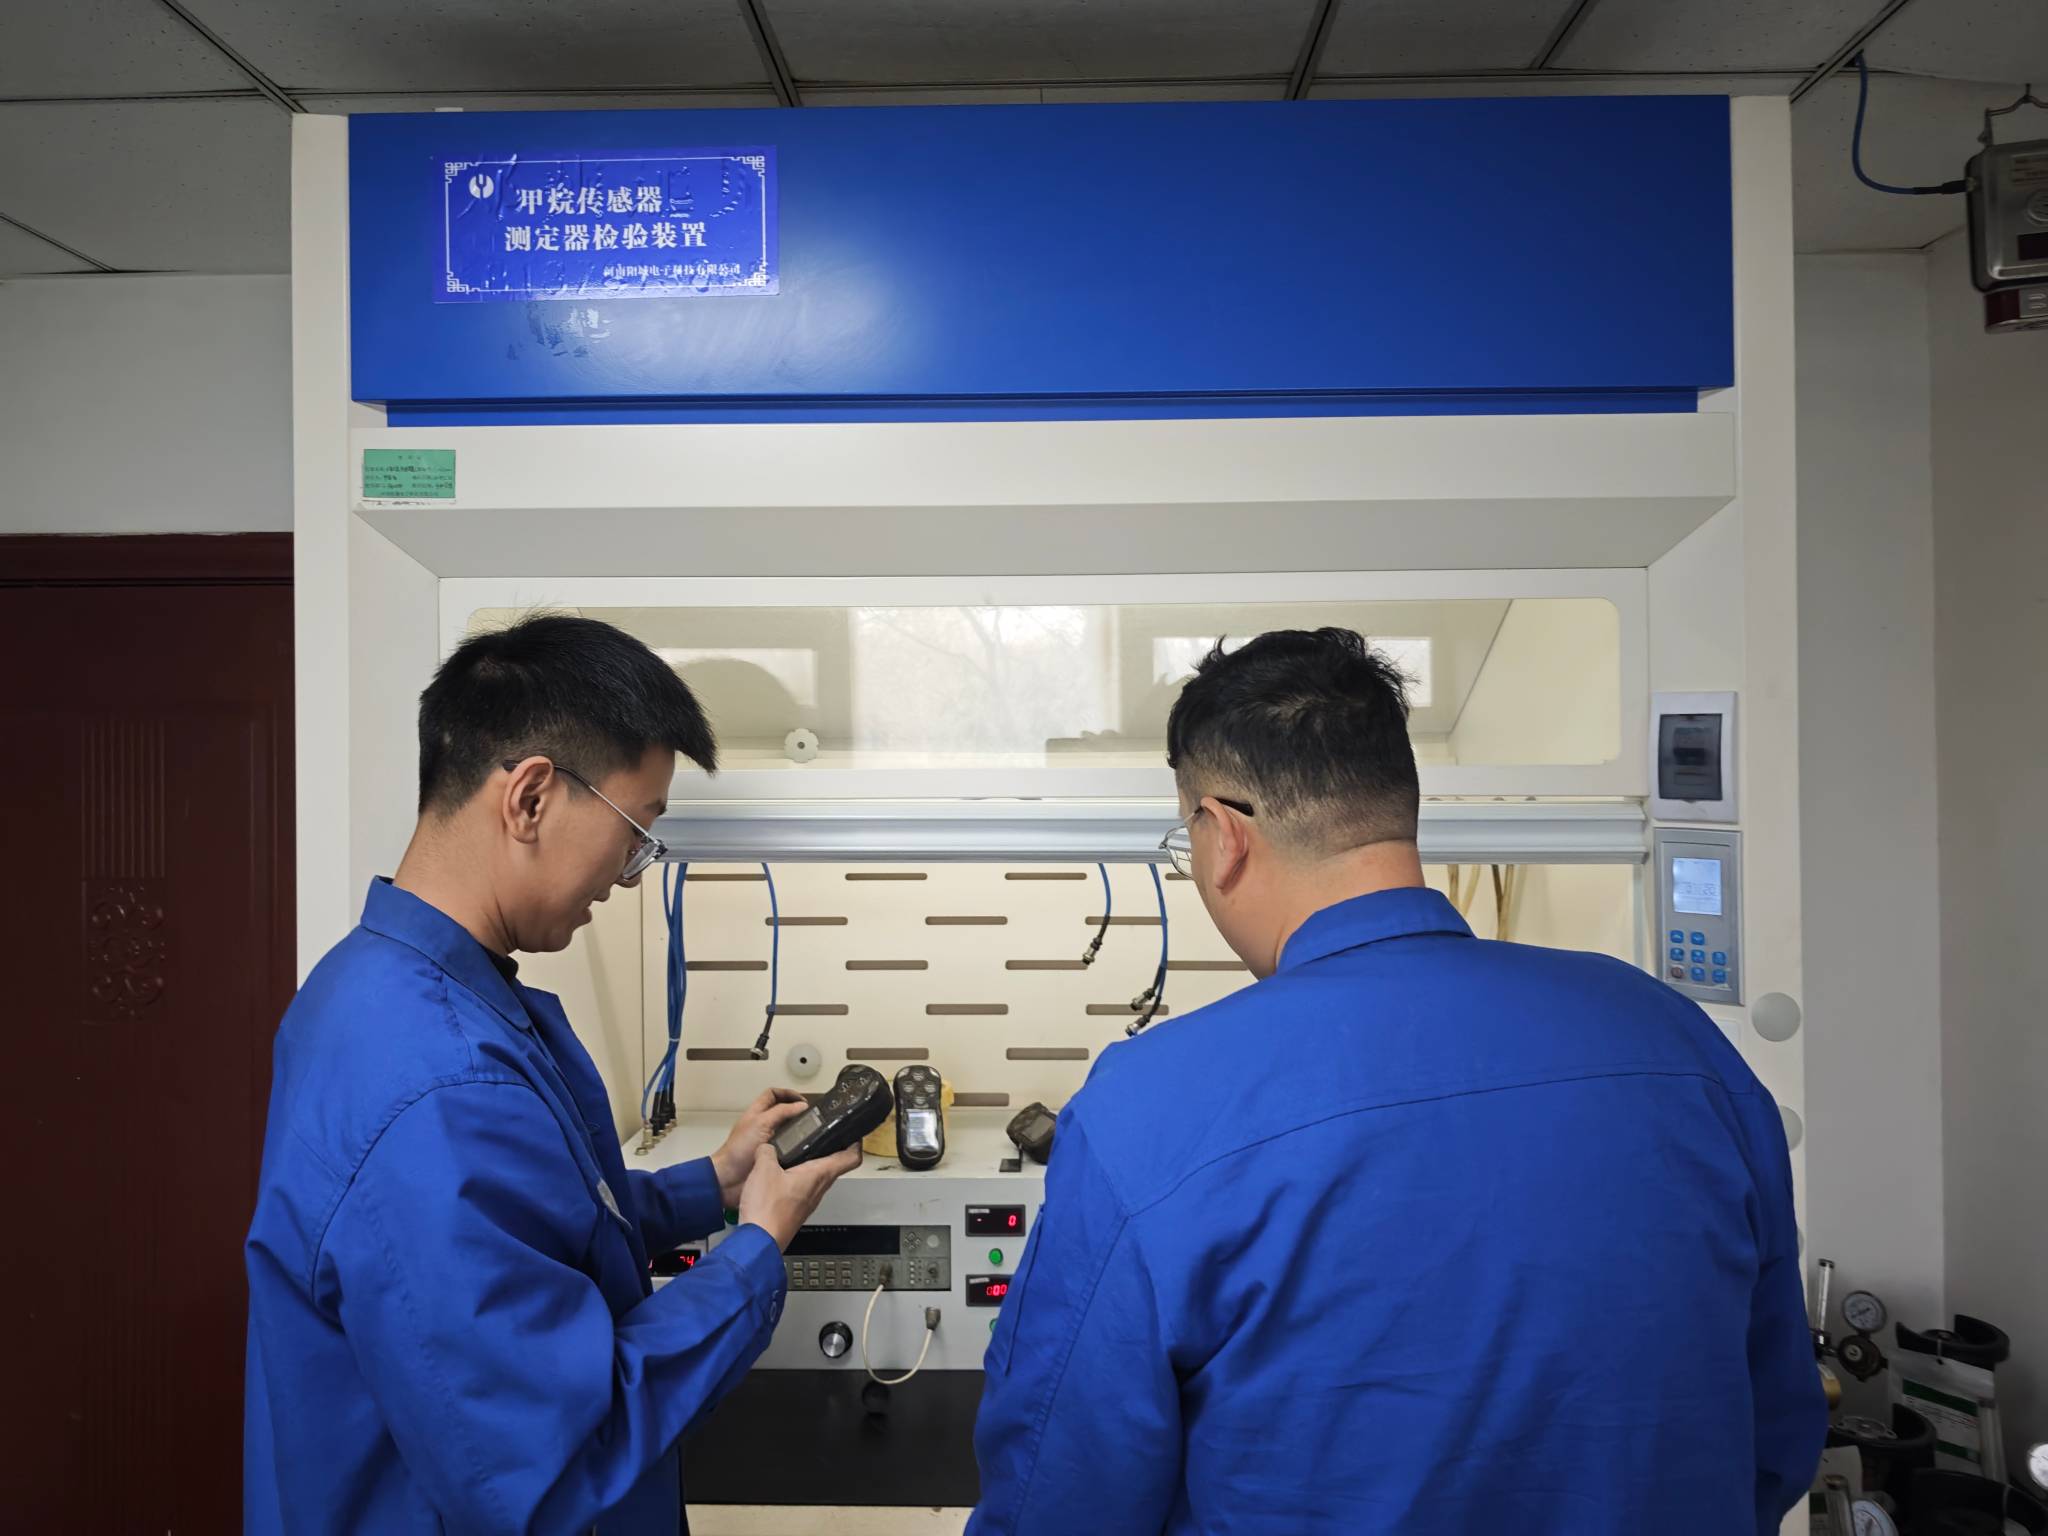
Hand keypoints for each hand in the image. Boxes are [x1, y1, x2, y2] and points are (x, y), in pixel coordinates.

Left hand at [711, 1087, 810, 1206]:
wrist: (729, 1179)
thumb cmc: (738, 1149)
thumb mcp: (760, 1123)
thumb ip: (781, 1112)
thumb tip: (801, 1106)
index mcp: (757, 1113)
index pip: (773, 1094)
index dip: (788, 1094)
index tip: (803, 1102)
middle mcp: (763, 1125)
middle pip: (783, 1112)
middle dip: (796, 1113)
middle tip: (812, 1119)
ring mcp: (769, 1142)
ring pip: (788, 1132)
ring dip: (799, 1133)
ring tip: (814, 1136)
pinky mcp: (773, 1157)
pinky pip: (790, 1150)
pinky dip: (798, 1150)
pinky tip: (807, 1153)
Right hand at [738, 1141, 862, 1250]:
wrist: (758, 1241)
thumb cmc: (767, 1210)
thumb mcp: (763, 1169)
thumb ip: (767, 1152)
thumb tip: (767, 1148)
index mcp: (819, 1175)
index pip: (851, 1158)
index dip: (856, 1142)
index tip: (853, 1132)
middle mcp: (818, 1189)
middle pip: (834, 1166)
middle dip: (830, 1149)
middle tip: (823, 1135)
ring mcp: (808, 1201)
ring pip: (817, 1178)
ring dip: (811, 1164)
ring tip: (799, 1151)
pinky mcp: (795, 1209)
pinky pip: (802, 1188)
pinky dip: (796, 1178)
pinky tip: (780, 1174)